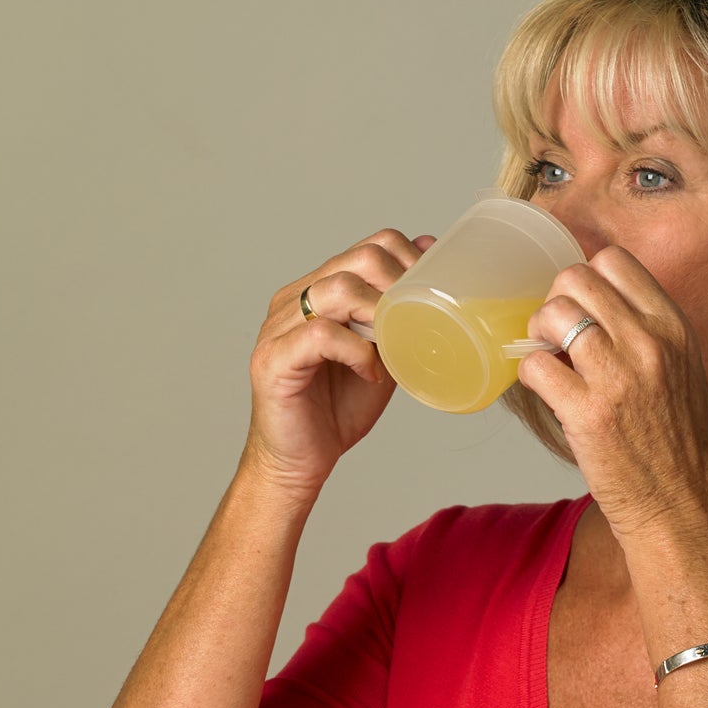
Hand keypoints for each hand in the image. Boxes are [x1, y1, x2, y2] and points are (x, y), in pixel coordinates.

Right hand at [240, 229, 433, 498]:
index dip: (409, 264)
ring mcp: (278, 327)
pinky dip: (357, 351)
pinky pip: (320, 335)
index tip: (435, 295)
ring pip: (337, 290)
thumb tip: (432, 281)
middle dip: (400, 285)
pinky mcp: (272, 359)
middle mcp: (294, 300)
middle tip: (420, 319)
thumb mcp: (382, 355)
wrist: (302, 459)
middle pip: (356, 261)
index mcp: (317, 290)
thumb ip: (399, 319)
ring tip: (397, 343)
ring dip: (380, 315)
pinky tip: (372, 373)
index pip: (368, 248)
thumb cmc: (337, 407)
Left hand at [518, 247, 707, 545]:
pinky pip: (534, 366)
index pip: (615, 261)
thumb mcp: (683, 371)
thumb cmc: (678, 446)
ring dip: (537, 335)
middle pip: (576, 279)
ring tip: (549, 361)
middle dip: (555, 303)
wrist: (683, 507)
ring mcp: (617, 377)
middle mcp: (648, 343)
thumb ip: (647, 334)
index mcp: (673, 327)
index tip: (580, 307)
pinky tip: (544, 391)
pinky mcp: (587, 413)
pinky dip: (528, 374)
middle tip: (555, 336)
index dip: (585, 279)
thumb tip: (593, 310)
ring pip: (552, 315)